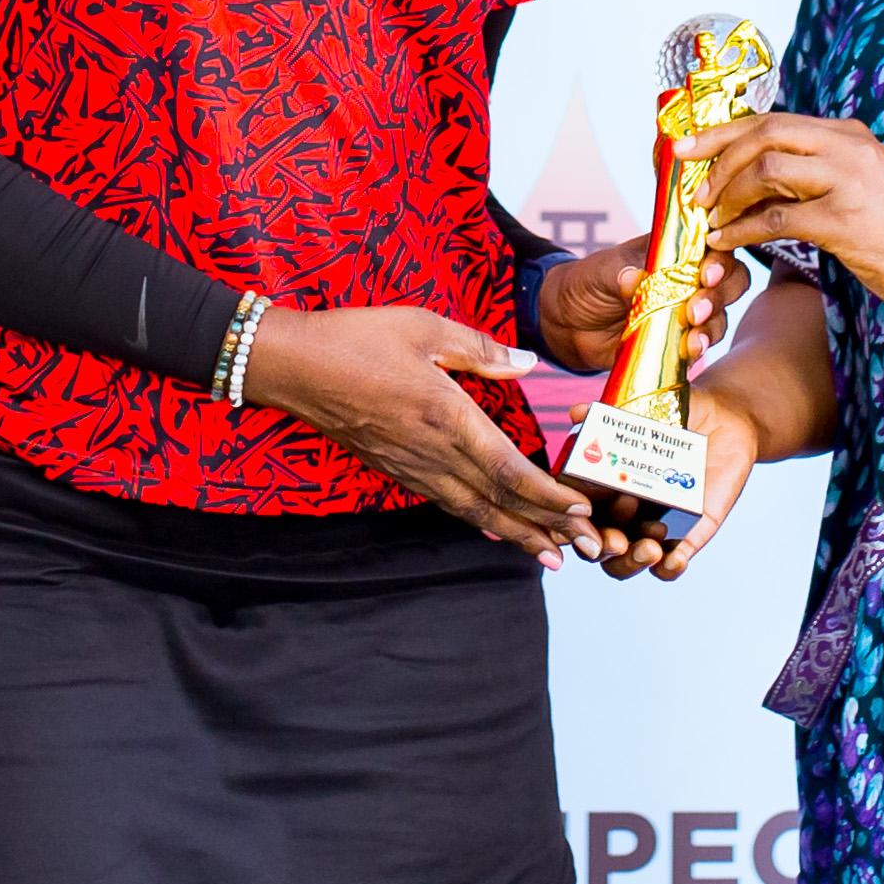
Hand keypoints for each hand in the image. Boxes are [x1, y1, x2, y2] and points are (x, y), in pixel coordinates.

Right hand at [244, 307, 594, 561]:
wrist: (292, 367)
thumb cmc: (356, 338)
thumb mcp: (424, 326)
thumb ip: (481, 348)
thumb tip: (528, 363)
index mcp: (446, 416)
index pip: (508, 468)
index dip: (548, 495)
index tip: (582, 512)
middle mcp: (432, 453)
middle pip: (500, 502)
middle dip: (549, 528)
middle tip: (592, 550)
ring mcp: (412, 467)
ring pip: (475, 511)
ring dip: (518, 535)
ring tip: (553, 556)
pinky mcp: (396, 470)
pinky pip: (447, 504)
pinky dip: (480, 521)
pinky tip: (497, 530)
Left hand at [531, 236, 748, 376]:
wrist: (565, 324)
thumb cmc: (585, 284)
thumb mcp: (599, 272)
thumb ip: (619, 273)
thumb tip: (634, 278)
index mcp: (674, 252)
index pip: (713, 246)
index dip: (718, 258)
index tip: (706, 273)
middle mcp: (688, 280)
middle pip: (730, 281)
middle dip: (720, 294)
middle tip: (696, 308)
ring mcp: (685, 312)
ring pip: (720, 316)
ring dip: (711, 325)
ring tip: (692, 335)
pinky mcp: (677, 341)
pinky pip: (700, 344)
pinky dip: (698, 348)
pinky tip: (689, 351)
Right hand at [589, 382, 764, 582]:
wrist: (724, 418)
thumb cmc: (676, 415)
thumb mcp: (643, 410)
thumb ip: (610, 413)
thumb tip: (577, 414)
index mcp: (603, 486)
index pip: (577, 514)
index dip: (573, 522)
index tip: (582, 515)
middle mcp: (624, 512)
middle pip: (598, 548)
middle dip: (604, 549)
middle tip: (617, 540)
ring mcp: (654, 525)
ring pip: (630, 562)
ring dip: (633, 562)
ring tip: (649, 548)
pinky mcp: (689, 533)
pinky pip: (673, 563)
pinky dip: (670, 568)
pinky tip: (675, 560)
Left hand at [677, 111, 883, 312]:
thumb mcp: (857, 182)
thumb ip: (814, 171)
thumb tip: (751, 178)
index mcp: (847, 133)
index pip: (774, 120)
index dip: (724, 130)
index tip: (689, 145)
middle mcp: (846, 147)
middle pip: (764, 134)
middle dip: (717, 154)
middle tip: (691, 183)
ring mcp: (846, 181)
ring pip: (766, 169)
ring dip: (728, 194)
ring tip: (712, 217)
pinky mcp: (843, 221)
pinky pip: (777, 219)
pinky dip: (743, 229)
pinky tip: (728, 241)